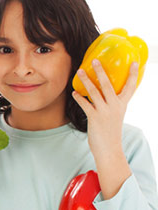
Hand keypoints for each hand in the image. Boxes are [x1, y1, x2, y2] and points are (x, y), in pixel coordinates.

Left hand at [72, 59, 136, 198]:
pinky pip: (85, 104)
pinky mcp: (95, 118)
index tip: (135, 62)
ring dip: (86, 80)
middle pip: (109, 85)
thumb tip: (100, 95)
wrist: (109, 149)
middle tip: (95, 60)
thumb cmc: (110, 132)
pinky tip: (74, 92)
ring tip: (80, 71)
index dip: (133, 75)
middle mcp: (115, 106)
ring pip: (95, 92)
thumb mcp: (114, 116)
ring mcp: (105, 112)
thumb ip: (111, 105)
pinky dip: (80, 97)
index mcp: (122, 105)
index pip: (131, 87)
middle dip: (102, 71)